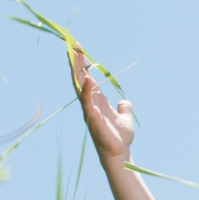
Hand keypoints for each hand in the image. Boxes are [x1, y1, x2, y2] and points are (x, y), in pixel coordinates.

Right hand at [70, 46, 133, 162]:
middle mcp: (90, 103)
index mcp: (97, 100)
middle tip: (73, 45)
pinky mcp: (93, 119)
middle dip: (77, 62)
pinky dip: (87, 91)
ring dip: (78, 72)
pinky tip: (88, 80)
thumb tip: (125, 102)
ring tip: (76, 56)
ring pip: (81, 88)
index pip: (87, 78)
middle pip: (80, 79)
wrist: (119, 154)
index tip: (79, 48)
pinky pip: (88, 103)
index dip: (83, 64)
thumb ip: (124, 108)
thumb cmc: (119, 137)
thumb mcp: (124, 118)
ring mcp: (90, 111)